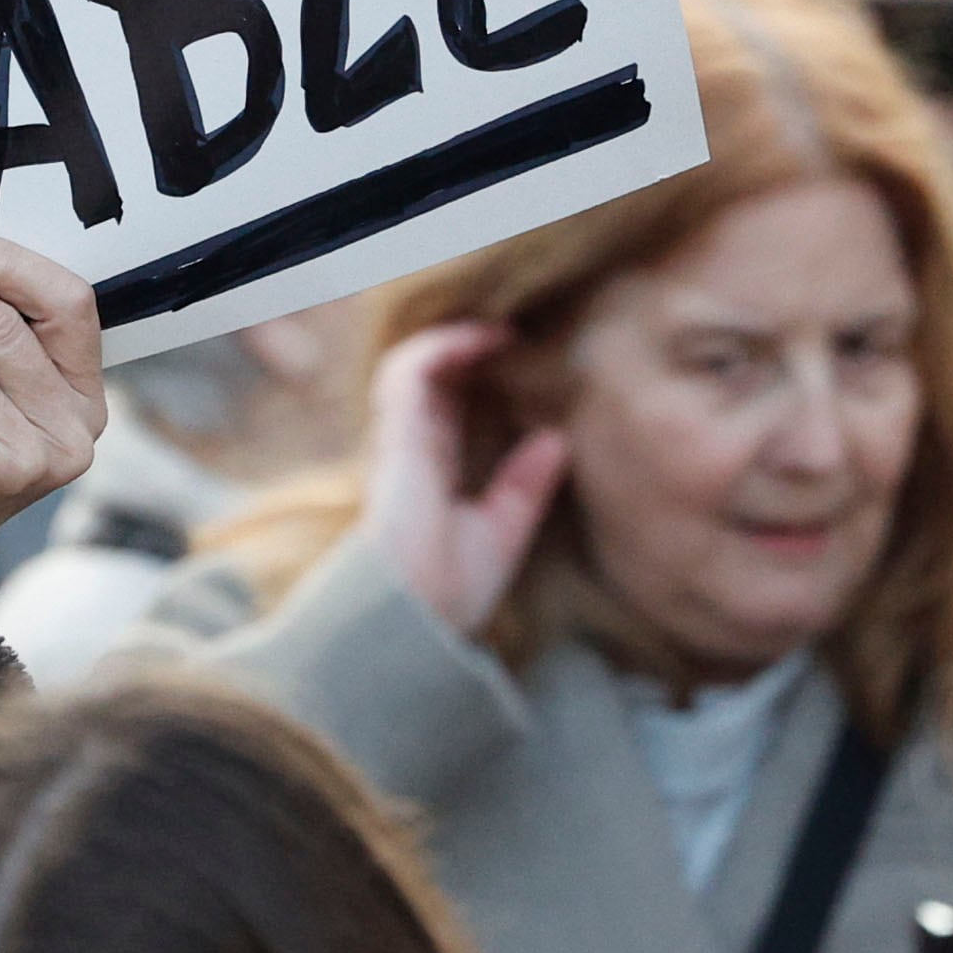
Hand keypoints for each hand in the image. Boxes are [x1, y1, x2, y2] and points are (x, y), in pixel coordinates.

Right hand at [363, 319, 568, 641]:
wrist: (412, 622)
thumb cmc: (446, 593)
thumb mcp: (500, 534)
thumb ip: (523, 488)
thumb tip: (556, 439)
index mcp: (429, 471)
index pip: (446, 408)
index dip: (474, 376)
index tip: (519, 358)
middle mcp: (409, 449)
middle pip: (428, 380)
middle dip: (466, 350)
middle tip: (515, 333)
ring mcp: (398, 441)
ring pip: (412, 366)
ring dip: (455, 339)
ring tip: (502, 330)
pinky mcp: (395, 438)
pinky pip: (408, 372)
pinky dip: (442, 346)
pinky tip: (482, 339)